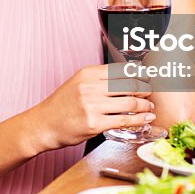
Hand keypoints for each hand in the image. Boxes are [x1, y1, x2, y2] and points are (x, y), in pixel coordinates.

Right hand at [31, 64, 155, 150]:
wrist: (44, 124)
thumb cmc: (61, 106)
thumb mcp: (78, 83)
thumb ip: (99, 79)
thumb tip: (127, 78)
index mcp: (88, 73)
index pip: (122, 69)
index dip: (140, 73)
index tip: (148, 77)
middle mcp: (90, 87)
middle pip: (130, 84)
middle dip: (146, 89)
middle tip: (150, 94)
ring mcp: (92, 105)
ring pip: (130, 102)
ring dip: (145, 105)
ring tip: (149, 107)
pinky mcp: (94, 123)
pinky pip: (124, 120)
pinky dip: (139, 120)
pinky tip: (145, 119)